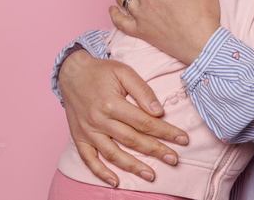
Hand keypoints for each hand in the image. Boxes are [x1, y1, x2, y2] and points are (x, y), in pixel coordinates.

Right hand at [57, 49, 189, 186]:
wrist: (71, 72)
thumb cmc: (101, 71)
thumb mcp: (124, 72)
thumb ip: (142, 91)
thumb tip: (159, 112)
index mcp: (112, 103)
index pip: (145, 122)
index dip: (166, 132)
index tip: (182, 139)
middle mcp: (99, 120)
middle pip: (132, 140)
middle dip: (156, 151)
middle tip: (173, 159)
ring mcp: (88, 131)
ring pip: (113, 154)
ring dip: (133, 167)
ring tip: (151, 175)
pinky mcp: (79, 137)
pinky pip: (89, 159)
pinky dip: (100, 172)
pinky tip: (115, 181)